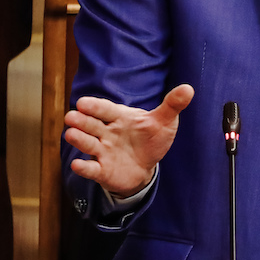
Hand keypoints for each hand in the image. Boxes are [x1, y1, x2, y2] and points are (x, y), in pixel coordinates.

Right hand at [63, 84, 194, 196]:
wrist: (147, 165)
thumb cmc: (152, 138)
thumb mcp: (164, 121)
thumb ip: (172, 105)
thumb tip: (188, 89)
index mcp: (120, 117)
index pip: (105, 109)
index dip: (94, 106)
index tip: (83, 102)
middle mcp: (107, 133)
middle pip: (92, 125)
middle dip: (81, 121)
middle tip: (71, 117)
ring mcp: (103, 151)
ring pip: (88, 144)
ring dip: (79, 140)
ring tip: (70, 134)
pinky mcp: (102, 170)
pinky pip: (91, 169)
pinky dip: (84, 168)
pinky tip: (77, 165)